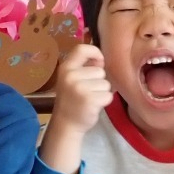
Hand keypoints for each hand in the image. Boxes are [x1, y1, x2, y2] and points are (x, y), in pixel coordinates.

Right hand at [40, 44, 112, 173]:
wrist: (66, 124)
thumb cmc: (72, 100)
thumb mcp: (71, 79)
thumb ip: (83, 68)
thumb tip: (101, 60)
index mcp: (65, 68)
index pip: (81, 49)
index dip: (95, 52)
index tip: (99, 62)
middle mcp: (71, 76)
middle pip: (100, 71)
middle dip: (99, 81)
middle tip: (87, 92)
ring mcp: (80, 88)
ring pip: (106, 83)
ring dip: (102, 92)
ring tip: (90, 99)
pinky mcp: (89, 100)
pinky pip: (108, 95)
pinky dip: (105, 101)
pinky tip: (94, 106)